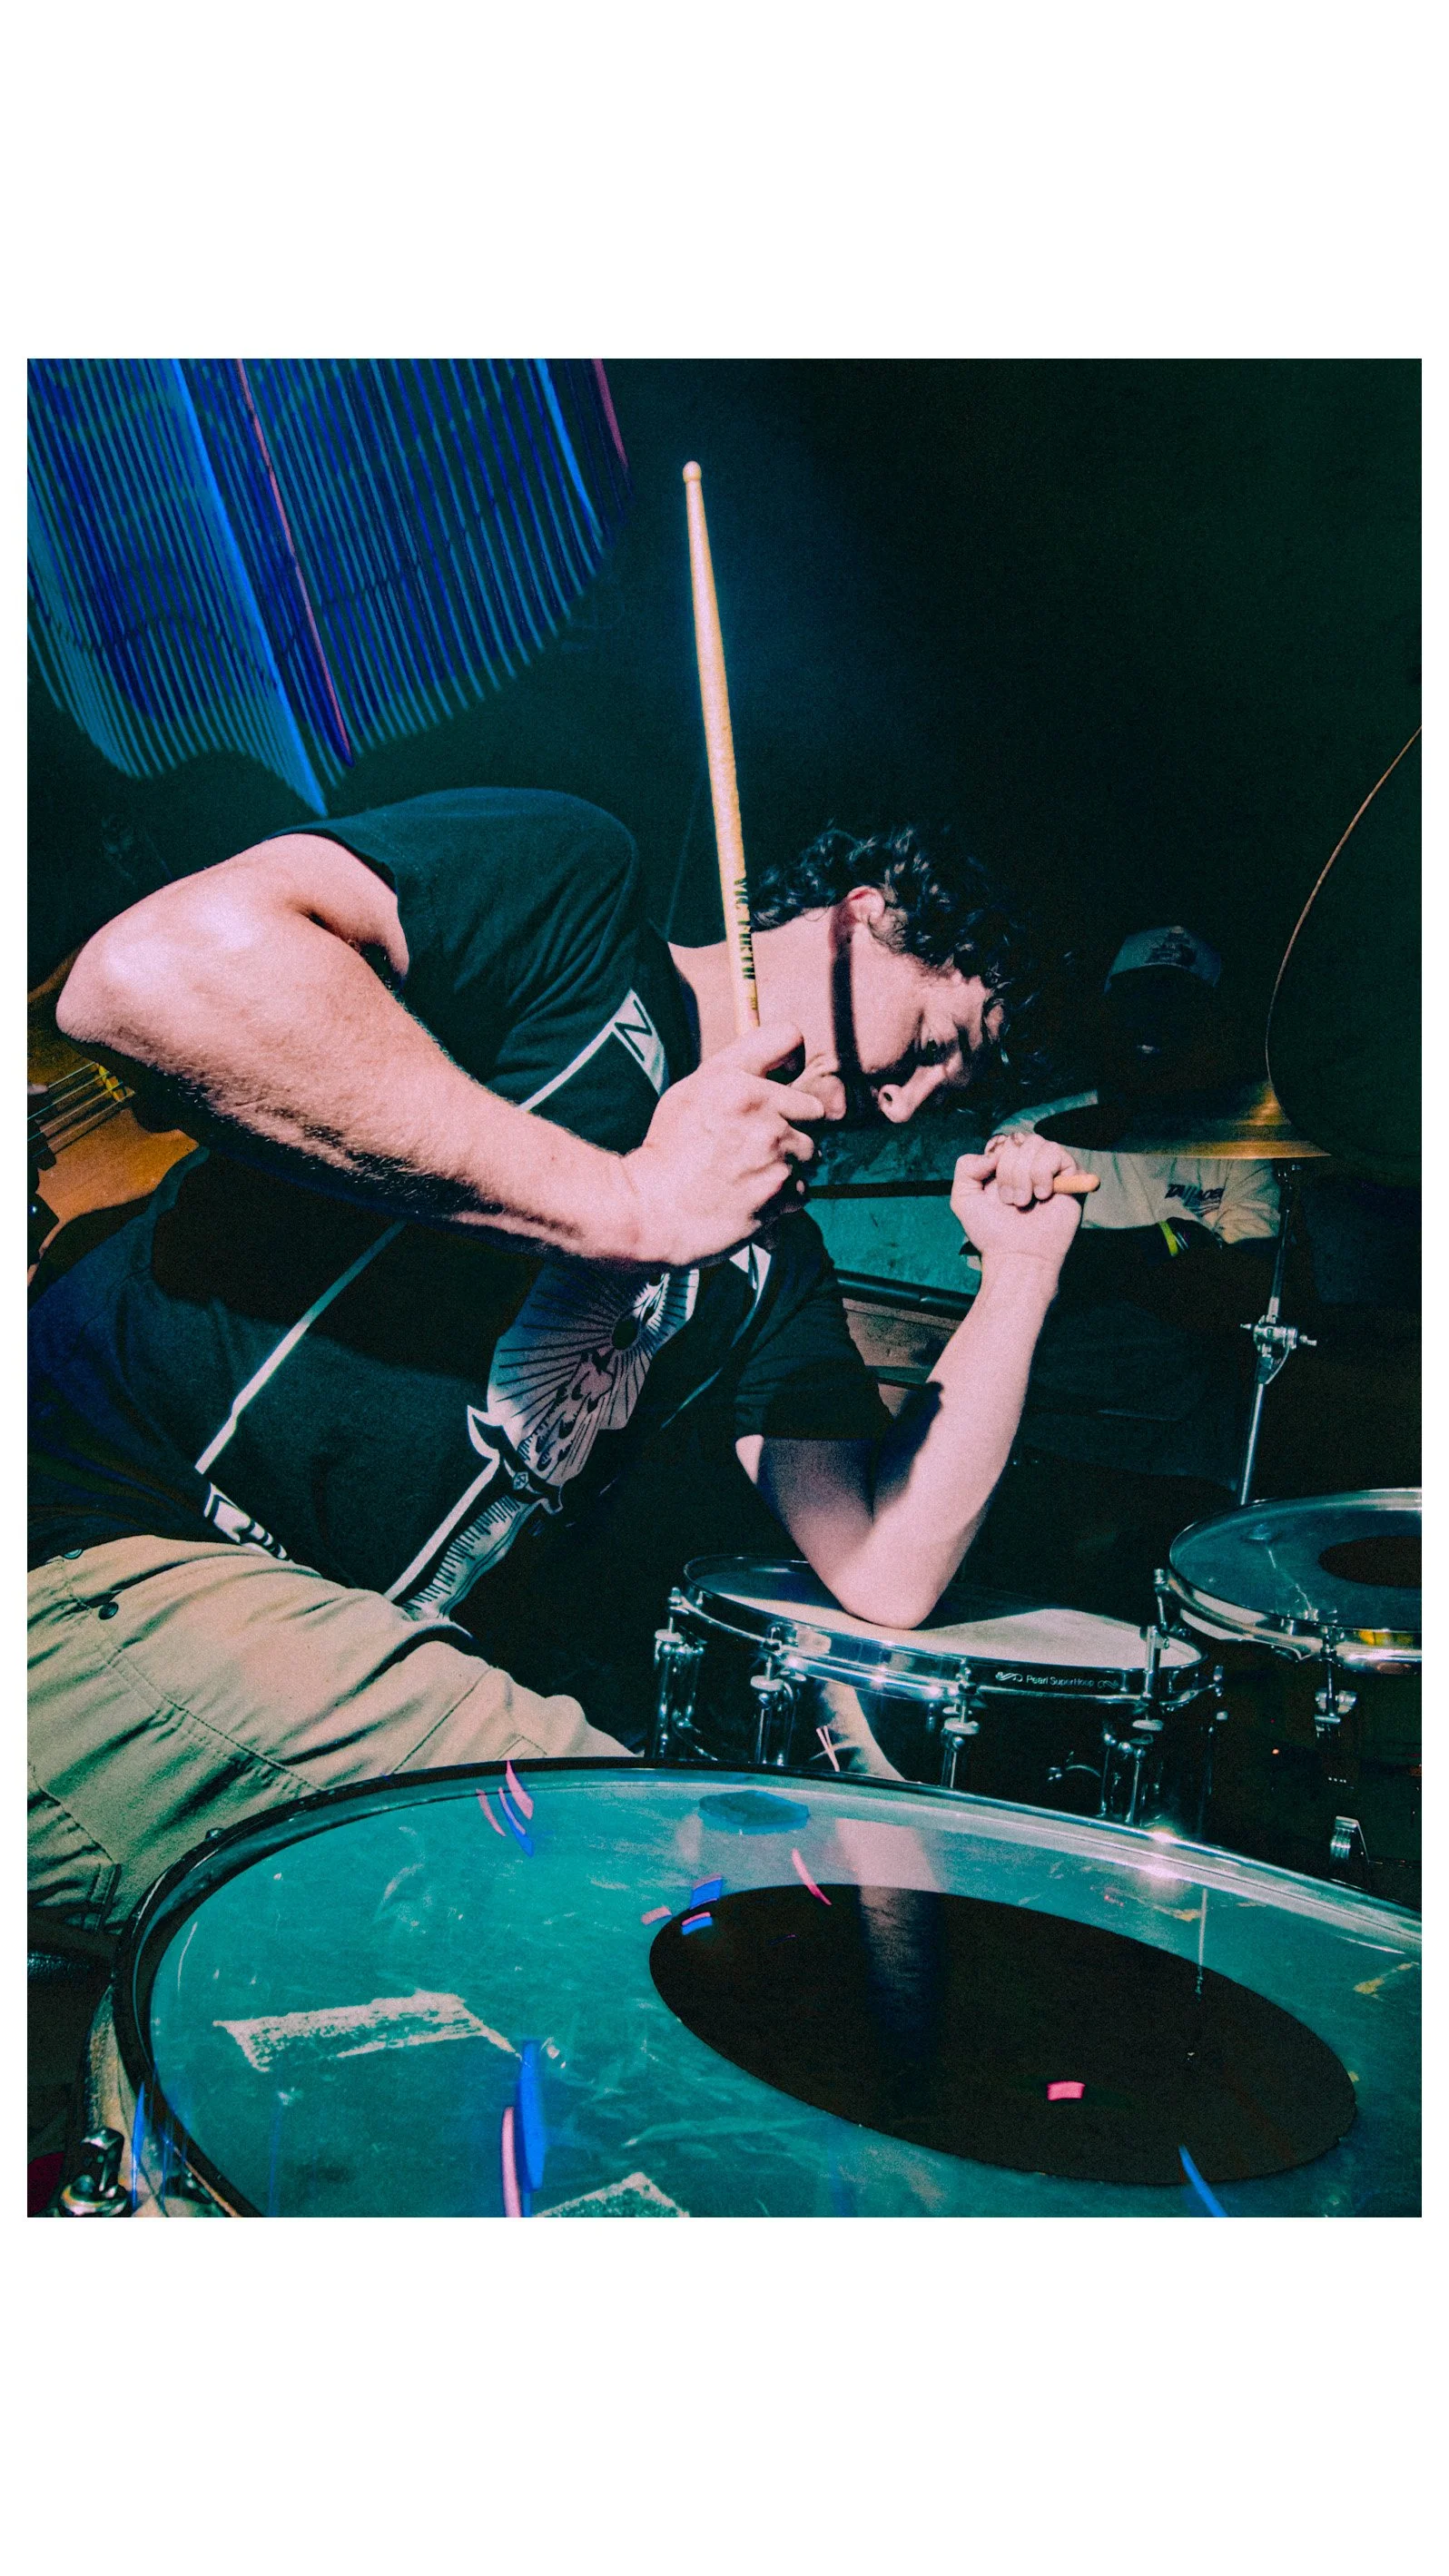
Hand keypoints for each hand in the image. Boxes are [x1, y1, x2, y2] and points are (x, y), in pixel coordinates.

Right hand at [617, 1022, 824, 1265]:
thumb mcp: (693, 1090)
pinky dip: (783, 1194)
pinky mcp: (781, 1193)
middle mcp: (764, 1116)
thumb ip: (738, 1066)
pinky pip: (802, 1189)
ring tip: (751, 1170)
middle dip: (792, 1122)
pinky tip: (753, 1194)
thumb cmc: (669, 1148)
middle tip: (757, 1140)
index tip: (782, 1078)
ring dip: (788, 1160)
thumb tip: (783, 1058)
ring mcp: (776, 1157)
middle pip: (813, 1109)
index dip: (789, 1060)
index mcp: (738, 1083)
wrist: (652, 1209)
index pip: (791, 1038)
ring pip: (808, 1151)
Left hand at [950, 1133, 1083, 1275]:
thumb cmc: (992, 1232)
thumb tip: (993, 1153)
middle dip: (1009, 1172)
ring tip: (1025, 1202)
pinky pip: (1058, 1154)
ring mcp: (1050, 1170)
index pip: (1002, 1141)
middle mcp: (1028, 1165)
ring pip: (1037, 1144)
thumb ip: (966, 1167)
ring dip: (1025, 1175)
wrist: (1019, 1256)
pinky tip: (1042, 1196)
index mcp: (1005, 1166)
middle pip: (1018, 1140)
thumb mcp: (963, 1199)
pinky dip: (1044, 1174)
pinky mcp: (1071, 1177)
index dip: (995, 1159)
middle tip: (1011, 1201)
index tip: (993, 1187)